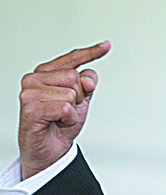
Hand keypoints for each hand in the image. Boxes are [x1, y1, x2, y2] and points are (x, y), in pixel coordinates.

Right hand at [18, 41, 110, 179]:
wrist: (50, 149)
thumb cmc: (61, 123)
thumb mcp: (82, 99)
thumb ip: (88, 83)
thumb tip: (87, 79)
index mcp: (46, 73)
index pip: (73, 59)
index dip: (91, 53)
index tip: (106, 45)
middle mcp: (34, 79)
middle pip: (75, 77)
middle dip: (80, 97)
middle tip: (68, 109)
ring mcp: (30, 94)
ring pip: (71, 94)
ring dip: (73, 110)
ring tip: (61, 117)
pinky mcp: (31, 109)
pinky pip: (66, 108)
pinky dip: (69, 119)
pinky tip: (58, 122)